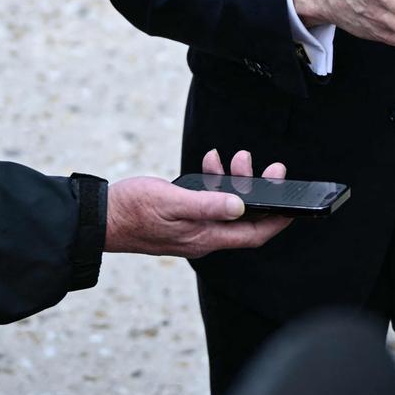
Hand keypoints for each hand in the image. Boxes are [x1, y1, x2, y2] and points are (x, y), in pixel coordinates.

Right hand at [104, 148, 290, 256]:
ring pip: (227, 206)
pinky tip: (211, 162)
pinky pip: (208, 201)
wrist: (99, 219)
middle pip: (245, 218)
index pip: (254, 234)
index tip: (296, 206)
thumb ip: (208, 204)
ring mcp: (192, 228)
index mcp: (205, 237)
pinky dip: (213, 182)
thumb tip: (241, 205)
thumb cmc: (132, 211)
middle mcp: (203, 236)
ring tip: (237, 157)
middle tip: (271, 168)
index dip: (278, 221)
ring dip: (237, 181)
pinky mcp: (182, 218)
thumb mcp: (173, 201)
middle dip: (261, 191)